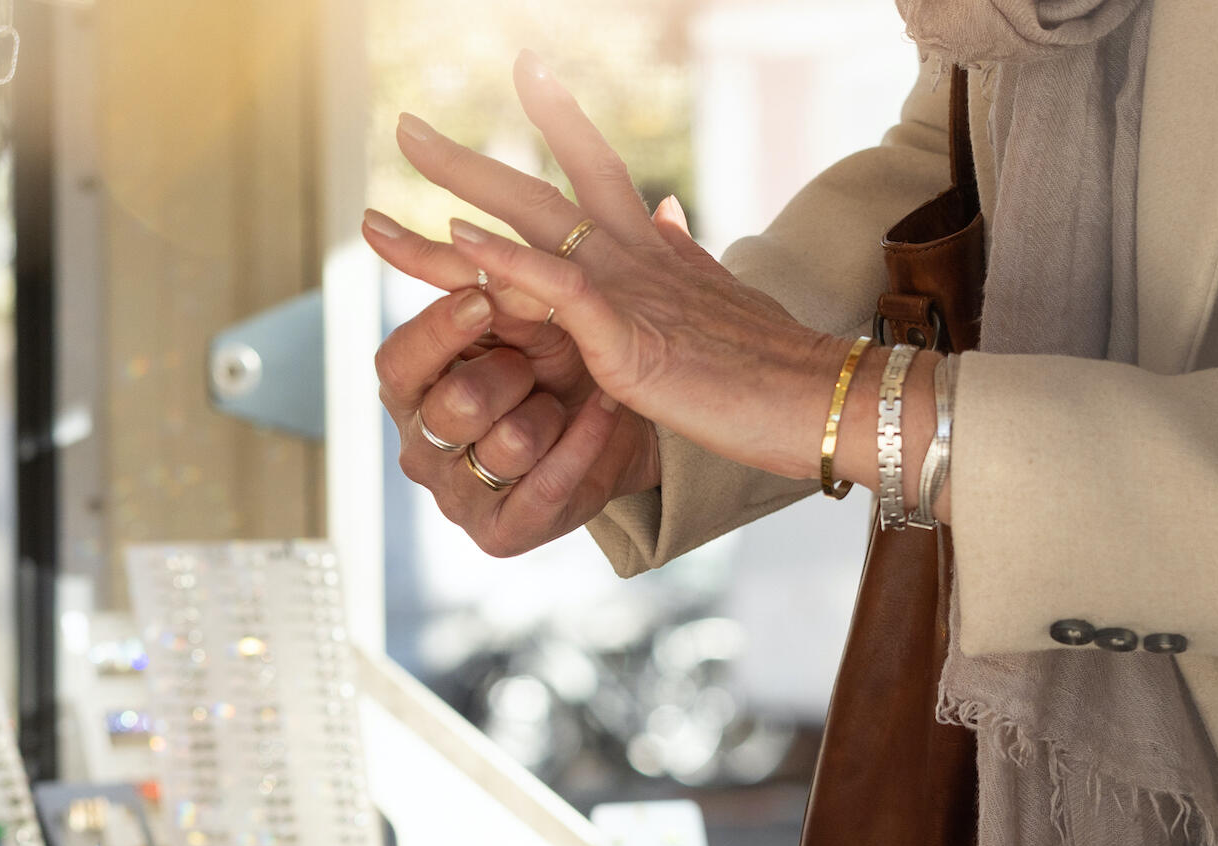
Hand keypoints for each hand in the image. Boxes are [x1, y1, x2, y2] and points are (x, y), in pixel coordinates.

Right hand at [361, 210, 660, 557]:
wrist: (617, 418)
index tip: (481, 301)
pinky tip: (604, 412)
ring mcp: (454, 495)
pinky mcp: (497, 533)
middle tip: (535, 366)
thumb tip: (468, 236)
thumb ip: (492, 288)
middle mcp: (419, 446)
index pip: (398, 360)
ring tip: (564, 401)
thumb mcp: (527, 317)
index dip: (438, 332)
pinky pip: (544, 486)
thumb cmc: (553, 358)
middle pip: (454, 406)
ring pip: (507, 446)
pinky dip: (584, 443)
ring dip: (551, 413)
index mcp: (409, 387)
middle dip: (511, 375)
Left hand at [393, 51, 858, 482]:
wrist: (815, 400)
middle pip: (539, 189)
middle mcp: (633, 253)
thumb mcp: (719, 296)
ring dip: (461, 192)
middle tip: (406, 127)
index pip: (598, 168)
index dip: (560, 119)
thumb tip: (668, 211)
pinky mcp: (625, 336)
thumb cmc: (770, 365)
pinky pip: (555, 286)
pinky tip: (458, 234)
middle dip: (467, 161)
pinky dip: (505, 260)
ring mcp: (626, 289)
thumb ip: (683, 254)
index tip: (528, 71)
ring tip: (402, 166)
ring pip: (531, 224)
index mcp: (651, 250)